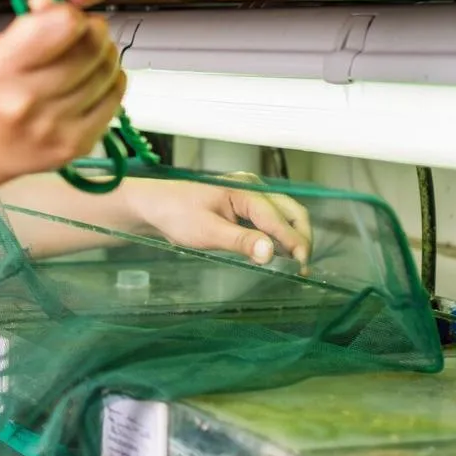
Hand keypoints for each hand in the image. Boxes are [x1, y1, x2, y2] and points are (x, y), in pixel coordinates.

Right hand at [0, 0, 124, 202]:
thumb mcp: (2, 41)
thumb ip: (46, 6)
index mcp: (3, 66)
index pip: (64, 23)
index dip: (70, 12)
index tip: (61, 18)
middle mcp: (27, 99)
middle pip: (92, 45)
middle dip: (90, 31)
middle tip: (74, 37)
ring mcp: (55, 126)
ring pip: (109, 69)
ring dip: (101, 56)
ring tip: (79, 61)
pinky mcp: (76, 145)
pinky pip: (115, 97)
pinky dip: (108, 82)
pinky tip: (86, 84)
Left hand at [124, 174, 312, 269]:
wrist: (151, 206)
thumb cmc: (175, 214)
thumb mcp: (207, 232)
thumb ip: (241, 242)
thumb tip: (270, 252)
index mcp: (246, 190)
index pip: (279, 219)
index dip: (295, 242)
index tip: (303, 265)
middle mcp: (253, 188)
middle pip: (292, 212)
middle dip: (302, 238)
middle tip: (303, 267)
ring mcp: (249, 196)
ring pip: (284, 216)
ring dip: (292, 237)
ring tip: (296, 265)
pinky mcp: (243, 206)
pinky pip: (270, 220)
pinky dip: (279, 235)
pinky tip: (278, 253)